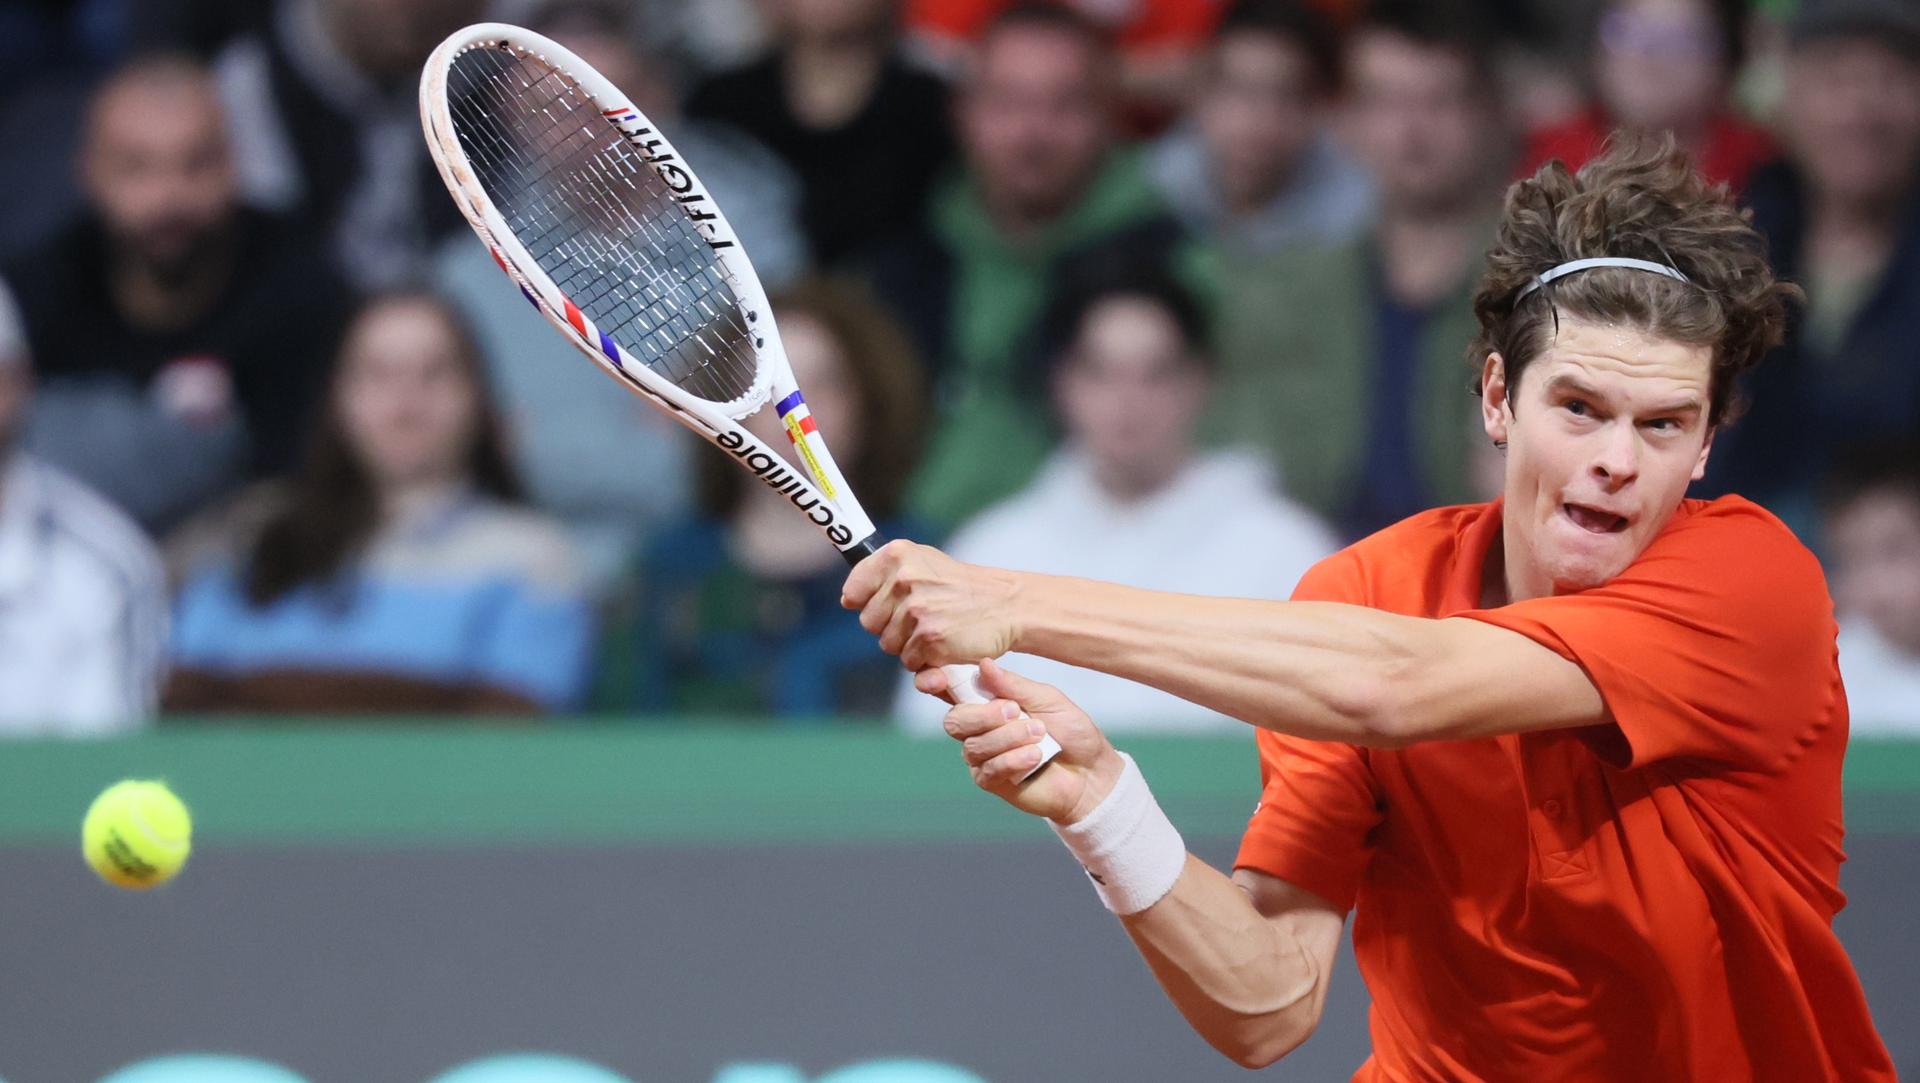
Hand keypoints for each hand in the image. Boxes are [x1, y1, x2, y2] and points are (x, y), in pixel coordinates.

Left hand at [841, 540, 1022, 670]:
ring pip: (888, 644)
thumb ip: (883, 574)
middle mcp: (904, 579)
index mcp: (897, 555)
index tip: (885, 604)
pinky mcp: (930, 638)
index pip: (854, 590)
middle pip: (868, 622)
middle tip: (922, 616)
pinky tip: (945, 641)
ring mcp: (917, 610)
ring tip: (936, 627)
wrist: (1004, 605)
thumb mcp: (922, 562)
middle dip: (890, 626)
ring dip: (908, 644)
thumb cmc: (960, 587)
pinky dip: (925, 659)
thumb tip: (847, 599)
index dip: (865, 603)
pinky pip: (909, 662)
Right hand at [929, 659, 1124, 824]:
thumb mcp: (1048, 699)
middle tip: (1015, 711)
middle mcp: (980, 729)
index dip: (937, 682)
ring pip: (974, 745)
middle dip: (982, 715)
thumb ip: (1014, 686)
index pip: (953, 690)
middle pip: (954, 720)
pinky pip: (988, 769)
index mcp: (989, 701)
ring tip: (1040, 735)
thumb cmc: (1071, 732)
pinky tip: (1034, 757)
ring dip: (1009, 737)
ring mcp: (983, 756)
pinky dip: (1013, 759)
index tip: (933, 679)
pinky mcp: (992, 781)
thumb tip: (983, 665)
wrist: (1092, 773)